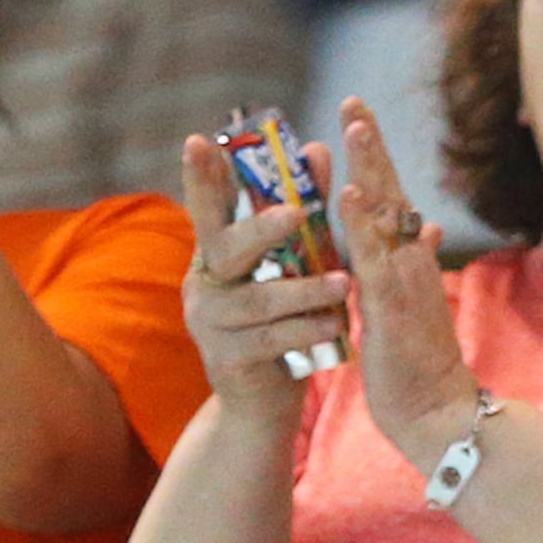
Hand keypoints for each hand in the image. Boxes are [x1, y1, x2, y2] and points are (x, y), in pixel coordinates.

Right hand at [175, 132, 342, 423]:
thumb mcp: (294, 263)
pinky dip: (306, 330)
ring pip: (258, 299)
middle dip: (262, 229)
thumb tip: (319, 148)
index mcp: (214, 255)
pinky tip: (337, 325)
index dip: (199, 177)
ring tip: (345, 283)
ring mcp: (208, 323)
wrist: (264, 403)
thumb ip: (305, 210)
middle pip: (226, 248)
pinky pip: (270, 339)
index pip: (204, 208)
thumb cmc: (283, 322)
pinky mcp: (225, 359)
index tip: (198, 139)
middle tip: (297, 213)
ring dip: (304, 289)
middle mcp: (203, 283)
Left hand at [331, 98, 481, 463]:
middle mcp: (411, 263)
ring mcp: (403, 281)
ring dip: (369, 166)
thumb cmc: (420, 367)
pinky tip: (350, 192)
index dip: (375, 158)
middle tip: (353, 101)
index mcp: (411, 263)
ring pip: (385, 214)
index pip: (392, 199)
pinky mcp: (390, 305)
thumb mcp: (414, 306)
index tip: (358, 119)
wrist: (438, 413)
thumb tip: (430, 228)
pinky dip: (363, 222)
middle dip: (371, 145)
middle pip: (391, 192)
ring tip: (353, 125)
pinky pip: (373, 255)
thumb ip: (416, 264)